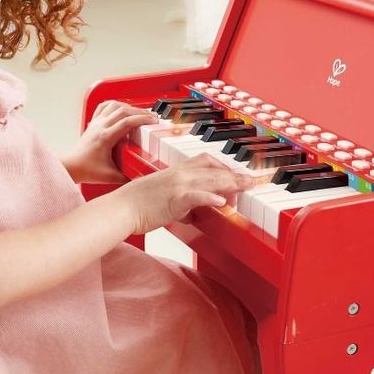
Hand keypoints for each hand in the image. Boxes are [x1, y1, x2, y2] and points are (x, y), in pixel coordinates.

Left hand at [64, 100, 160, 184]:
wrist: (72, 167)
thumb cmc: (87, 170)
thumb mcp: (111, 177)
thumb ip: (129, 177)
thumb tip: (144, 175)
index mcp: (105, 137)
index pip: (127, 122)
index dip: (142, 119)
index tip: (153, 121)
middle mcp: (100, 127)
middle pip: (123, 110)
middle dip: (140, 112)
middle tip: (151, 117)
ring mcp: (96, 123)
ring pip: (114, 105)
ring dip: (129, 106)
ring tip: (139, 113)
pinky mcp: (93, 123)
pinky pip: (104, 106)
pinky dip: (115, 104)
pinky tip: (122, 108)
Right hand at [116, 153, 258, 234]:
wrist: (122, 208)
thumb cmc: (138, 205)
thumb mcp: (163, 198)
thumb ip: (181, 202)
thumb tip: (192, 212)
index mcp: (177, 171)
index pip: (206, 161)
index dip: (225, 166)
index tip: (238, 174)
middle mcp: (179, 174)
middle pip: (213, 169)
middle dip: (235, 175)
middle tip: (252, 180)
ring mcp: (177, 185)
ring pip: (210, 180)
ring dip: (231, 183)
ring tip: (246, 187)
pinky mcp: (174, 199)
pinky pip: (196, 195)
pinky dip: (210, 197)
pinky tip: (222, 201)